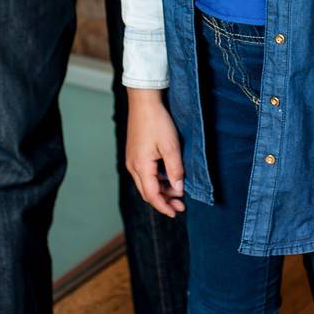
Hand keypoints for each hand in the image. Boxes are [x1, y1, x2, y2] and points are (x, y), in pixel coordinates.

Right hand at [126, 90, 184, 217]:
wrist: (144, 101)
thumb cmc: (157, 121)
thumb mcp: (171, 146)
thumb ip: (175, 170)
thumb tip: (178, 189)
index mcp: (140, 166)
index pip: (152, 195)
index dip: (164, 206)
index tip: (175, 213)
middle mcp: (133, 166)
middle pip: (147, 192)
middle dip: (164, 201)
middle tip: (181, 205)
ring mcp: (132, 160)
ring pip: (146, 183)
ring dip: (161, 190)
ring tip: (178, 192)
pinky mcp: (135, 154)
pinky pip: (145, 174)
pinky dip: (157, 180)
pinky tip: (169, 178)